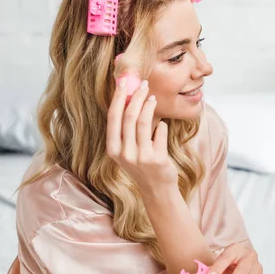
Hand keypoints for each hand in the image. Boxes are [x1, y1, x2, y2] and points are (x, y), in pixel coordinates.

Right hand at [106, 72, 177, 194]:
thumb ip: (126, 131)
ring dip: (149, 106)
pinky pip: (160, 133)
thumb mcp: (128, 151)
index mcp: (113, 150)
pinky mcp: (157, 159)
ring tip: (153, 97)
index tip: (124, 83)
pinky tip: (162, 125)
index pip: (113, 118)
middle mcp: (124, 154)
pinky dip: (162, 126)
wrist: (157, 190)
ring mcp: (140, 157)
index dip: (118, 98)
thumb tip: (130, 99)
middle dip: (136, 97)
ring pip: (144, 123)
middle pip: (128, 117)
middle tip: (143, 85)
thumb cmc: (143, 166)